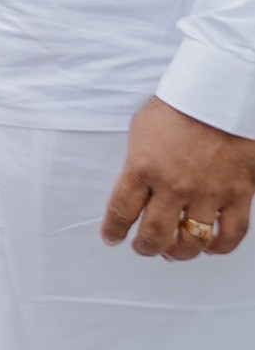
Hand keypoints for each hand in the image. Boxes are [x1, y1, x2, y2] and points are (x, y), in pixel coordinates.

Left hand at [101, 97, 254, 259]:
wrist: (219, 96)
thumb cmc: (177, 107)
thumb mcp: (141, 131)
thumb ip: (138, 163)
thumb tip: (135, 190)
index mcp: (142, 167)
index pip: (121, 211)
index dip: (113, 230)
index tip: (111, 238)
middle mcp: (173, 185)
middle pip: (154, 234)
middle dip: (144, 247)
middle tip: (142, 248)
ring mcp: (207, 192)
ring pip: (191, 241)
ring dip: (179, 252)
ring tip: (173, 251)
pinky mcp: (237, 194)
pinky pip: (230, 234)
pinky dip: (219, 248)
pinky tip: (210, 247)